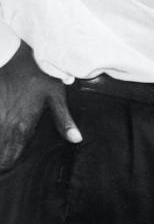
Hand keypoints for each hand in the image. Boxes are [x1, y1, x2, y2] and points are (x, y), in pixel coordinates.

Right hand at [0, 41, 81, 169]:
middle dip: (1, 161)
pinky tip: (0, 130)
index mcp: (22, 127)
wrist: (14, 55)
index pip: (10, 158)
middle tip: (3, 165)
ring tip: (2, 155)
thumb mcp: (56, 96)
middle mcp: (5, 125)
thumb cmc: (39, 75)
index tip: (9, 168)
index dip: (8, 165)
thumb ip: (64, 120)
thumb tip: (77, 139)